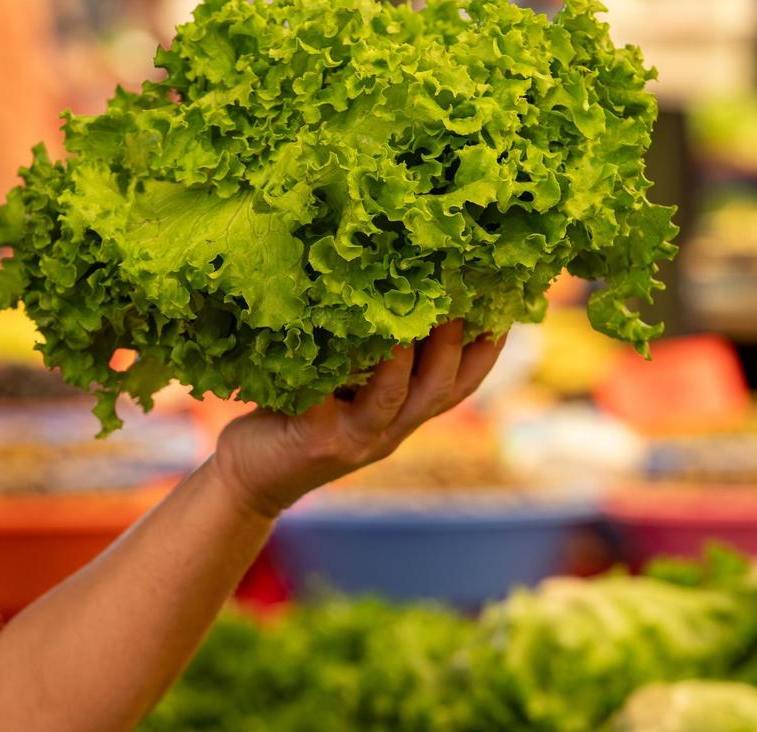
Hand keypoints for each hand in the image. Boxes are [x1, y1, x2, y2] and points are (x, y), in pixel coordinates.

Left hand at [212, 320, 505, 518]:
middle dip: (458, 344)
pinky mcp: (319, 440)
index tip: (504, 307)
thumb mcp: (343, 385)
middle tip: (466, 295)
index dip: (486, 351)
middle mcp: (389, 430)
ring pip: (397, 397)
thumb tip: (383, 280)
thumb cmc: (295, 415)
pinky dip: (347, 372)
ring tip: (420, 317)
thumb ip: (366, 353)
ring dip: (413, 356)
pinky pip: (336, 404)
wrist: (252, 476)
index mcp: (402, 415)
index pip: (459, 386)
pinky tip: (348, 336)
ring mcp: (356, 439)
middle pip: (440, 390)